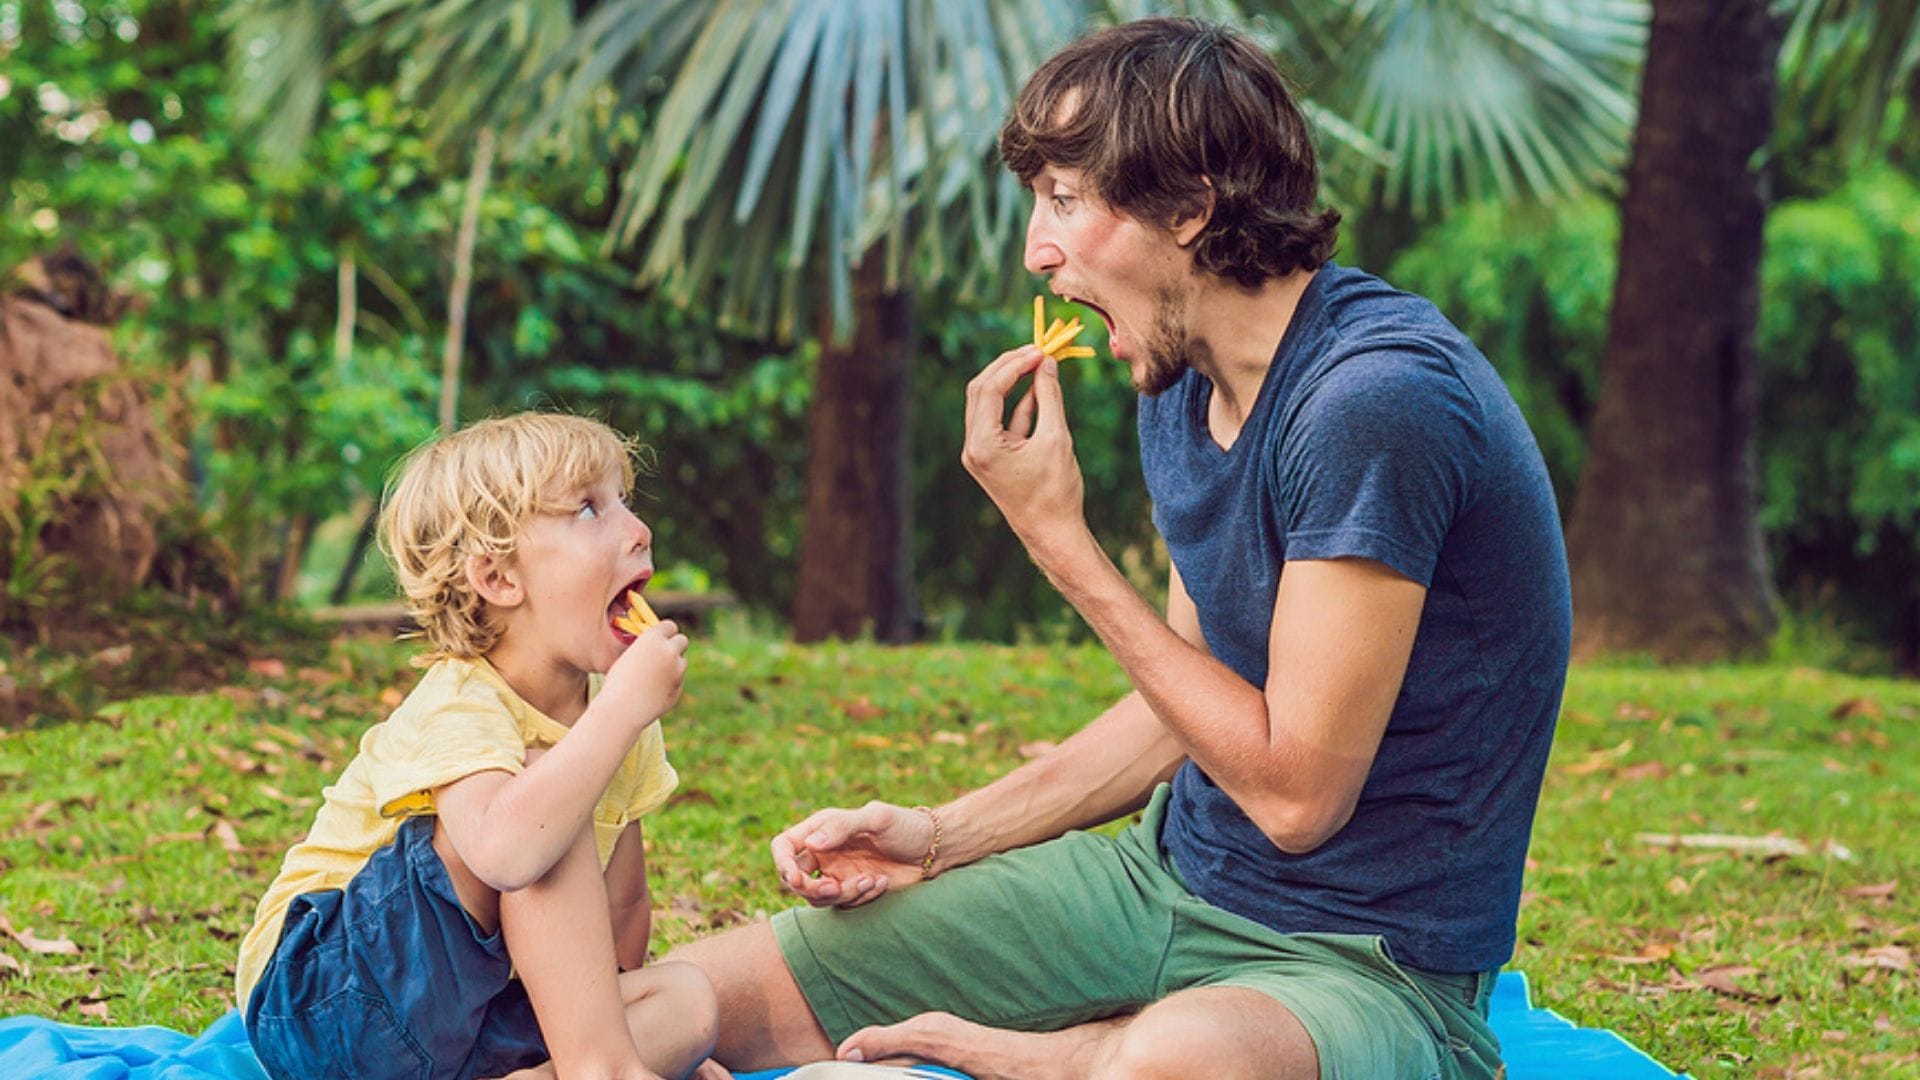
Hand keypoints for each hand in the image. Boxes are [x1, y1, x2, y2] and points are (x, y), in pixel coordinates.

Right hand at [603, 619, 687, 729]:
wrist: (621, 710)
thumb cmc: (617, 683)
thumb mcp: (628, 657)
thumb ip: (646, 649)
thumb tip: (659, 646)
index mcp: (653, 639)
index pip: (670, 626)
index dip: (666, 633)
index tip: (663, 638)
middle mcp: (669, 651)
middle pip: (682, 641)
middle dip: (676, 646)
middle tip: (666, 653)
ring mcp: (677, 670)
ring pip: (682, 662)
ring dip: (673, 666)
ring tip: (651, 678)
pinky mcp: (679, 687)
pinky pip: (678, 681)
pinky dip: (670, 683)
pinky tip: (653, 692)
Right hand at [771, 801, 934, 908]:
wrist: (933, 849)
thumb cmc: (906, 826)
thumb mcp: (877, 818)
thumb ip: (842, 827)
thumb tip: (810, 844)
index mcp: (823, 829)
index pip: (785, 846)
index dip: (782, 863)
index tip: (796, 878)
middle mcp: (825, 853)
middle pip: (795, 879)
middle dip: (810, 888)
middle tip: (833, 888)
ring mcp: (838, 874)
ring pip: (819, 898)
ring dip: (843, 894)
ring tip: (871, 880)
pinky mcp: (854, 891)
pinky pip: (844, 905)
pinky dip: (860, 898)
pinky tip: (882, 883)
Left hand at [961, 345, 1086, 556]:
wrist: (1053, 533)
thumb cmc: (1056, 491)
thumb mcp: (1056, 438)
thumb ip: (1050, 397)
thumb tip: (1048, 364)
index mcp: (982, 445)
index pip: (989, 389)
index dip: (1015, 364)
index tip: (1041, 351)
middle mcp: (972, 447)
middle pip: (981, 391)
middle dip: (1008, 367)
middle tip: (1036, 350)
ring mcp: (978, 453)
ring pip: (989, 404)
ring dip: (1014, 383)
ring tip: (1042, 364)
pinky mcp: (990, 457)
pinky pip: (1001, 421)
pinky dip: (1019, 405)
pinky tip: (1041, 390)